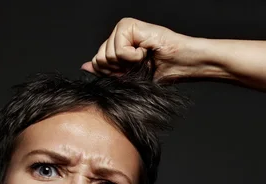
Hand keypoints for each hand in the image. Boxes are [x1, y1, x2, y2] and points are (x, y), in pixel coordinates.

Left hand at [81, 17, 196, 80]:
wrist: (181, 64)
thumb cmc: (160, 71)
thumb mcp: (127, 76)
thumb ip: (106, 70)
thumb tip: (84, 66)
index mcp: (117, 44)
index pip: (98, 62)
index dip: (113, 73)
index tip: (131, 70)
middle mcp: (118, 34)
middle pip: (99, 59)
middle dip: (118, 69)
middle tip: (137, 64)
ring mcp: (123, 28)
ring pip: (107, 55)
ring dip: (127, 63)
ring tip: (143, 57)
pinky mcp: (130, 25)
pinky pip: (118, 50)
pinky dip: (132, 57)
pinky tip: (145, 51)